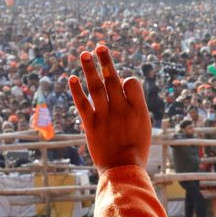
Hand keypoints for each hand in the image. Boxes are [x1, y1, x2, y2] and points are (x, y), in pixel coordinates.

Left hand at [68, 45, 150, 174]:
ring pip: (97, 87)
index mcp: (139, 110)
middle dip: (106, 61)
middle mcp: (122, 109)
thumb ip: (134, 109)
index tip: (122, 84)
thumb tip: (124, 91)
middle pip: (113, 79)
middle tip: (100, 46)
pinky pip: (82, 103)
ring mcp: (106, 115)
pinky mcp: (91, 124)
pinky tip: (72, 77)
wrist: (123, 170)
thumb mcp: (143, 128)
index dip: (126, 80)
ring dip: (90, 69)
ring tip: (85, 53)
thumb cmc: (136, 152)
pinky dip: (76, 90)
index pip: (131, 83)